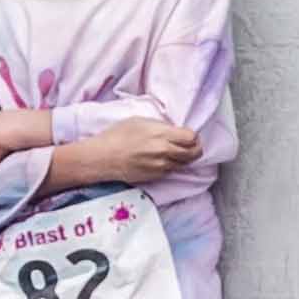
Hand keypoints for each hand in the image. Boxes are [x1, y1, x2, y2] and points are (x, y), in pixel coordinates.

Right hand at [61, 116, 200, 187]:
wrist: (103, 158)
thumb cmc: (117, 136)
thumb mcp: (141, 121)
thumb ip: (161, 127)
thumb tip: (174, 131)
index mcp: (162, 135)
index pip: (192, 138)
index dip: (193, 136)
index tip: (188, 135)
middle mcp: (164, 152)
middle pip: (194, 153)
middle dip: (195, 148)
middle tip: (190, 145)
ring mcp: (161, 166)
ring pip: (185, 164)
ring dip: (184, 158)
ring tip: (175, 152)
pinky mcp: (156, 177)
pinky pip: (172, 171)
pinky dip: (172, 165)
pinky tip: (162, 160)